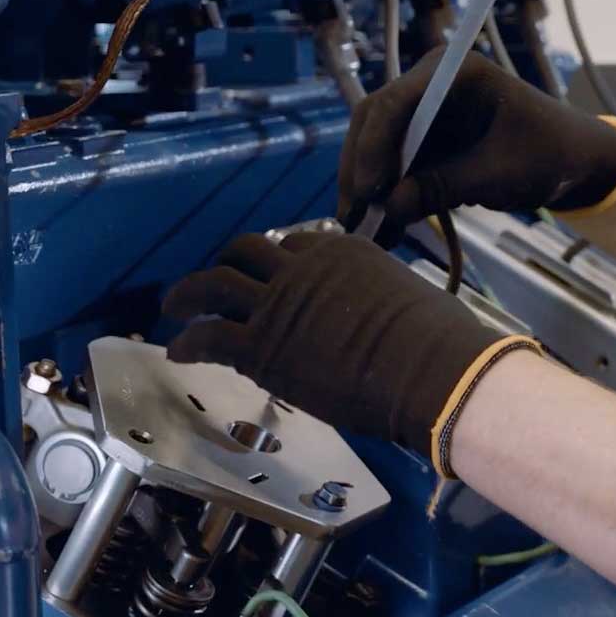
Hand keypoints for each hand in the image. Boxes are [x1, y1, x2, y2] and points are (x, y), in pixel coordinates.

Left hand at [163, 232, 536, 473]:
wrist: (431, 371)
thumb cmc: (440, 342)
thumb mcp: (411, 298)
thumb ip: (383, 299)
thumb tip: (388, 317)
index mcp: (344, 251)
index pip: (298, 245)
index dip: (280, 261)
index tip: (275, 277)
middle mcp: (305, 267)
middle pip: (248, 250)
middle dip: (229, 264)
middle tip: (218, 282)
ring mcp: (278, 304)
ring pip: (214, 283)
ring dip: (188, 293)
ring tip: (175, 306)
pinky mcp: (261, 346)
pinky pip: (208, 335)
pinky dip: (187, 341)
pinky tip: (178, 350)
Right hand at [337, 46, 615, 235]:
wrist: (575, 159)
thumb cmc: (550, 152)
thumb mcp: (502, 172)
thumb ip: (446, 186)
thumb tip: (392, 207)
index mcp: (454, 72)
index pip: (396, 102)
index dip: (375, 146)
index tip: (371, 190)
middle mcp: (429, 86)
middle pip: (375, 122)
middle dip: (362, 171)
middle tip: (355, 218)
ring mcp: (424, 114)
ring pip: (376, 147)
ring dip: (368, 189)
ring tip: (362, 233)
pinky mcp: (425, 142)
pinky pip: (394, 167)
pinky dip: (388, 197)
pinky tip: (382, 231)